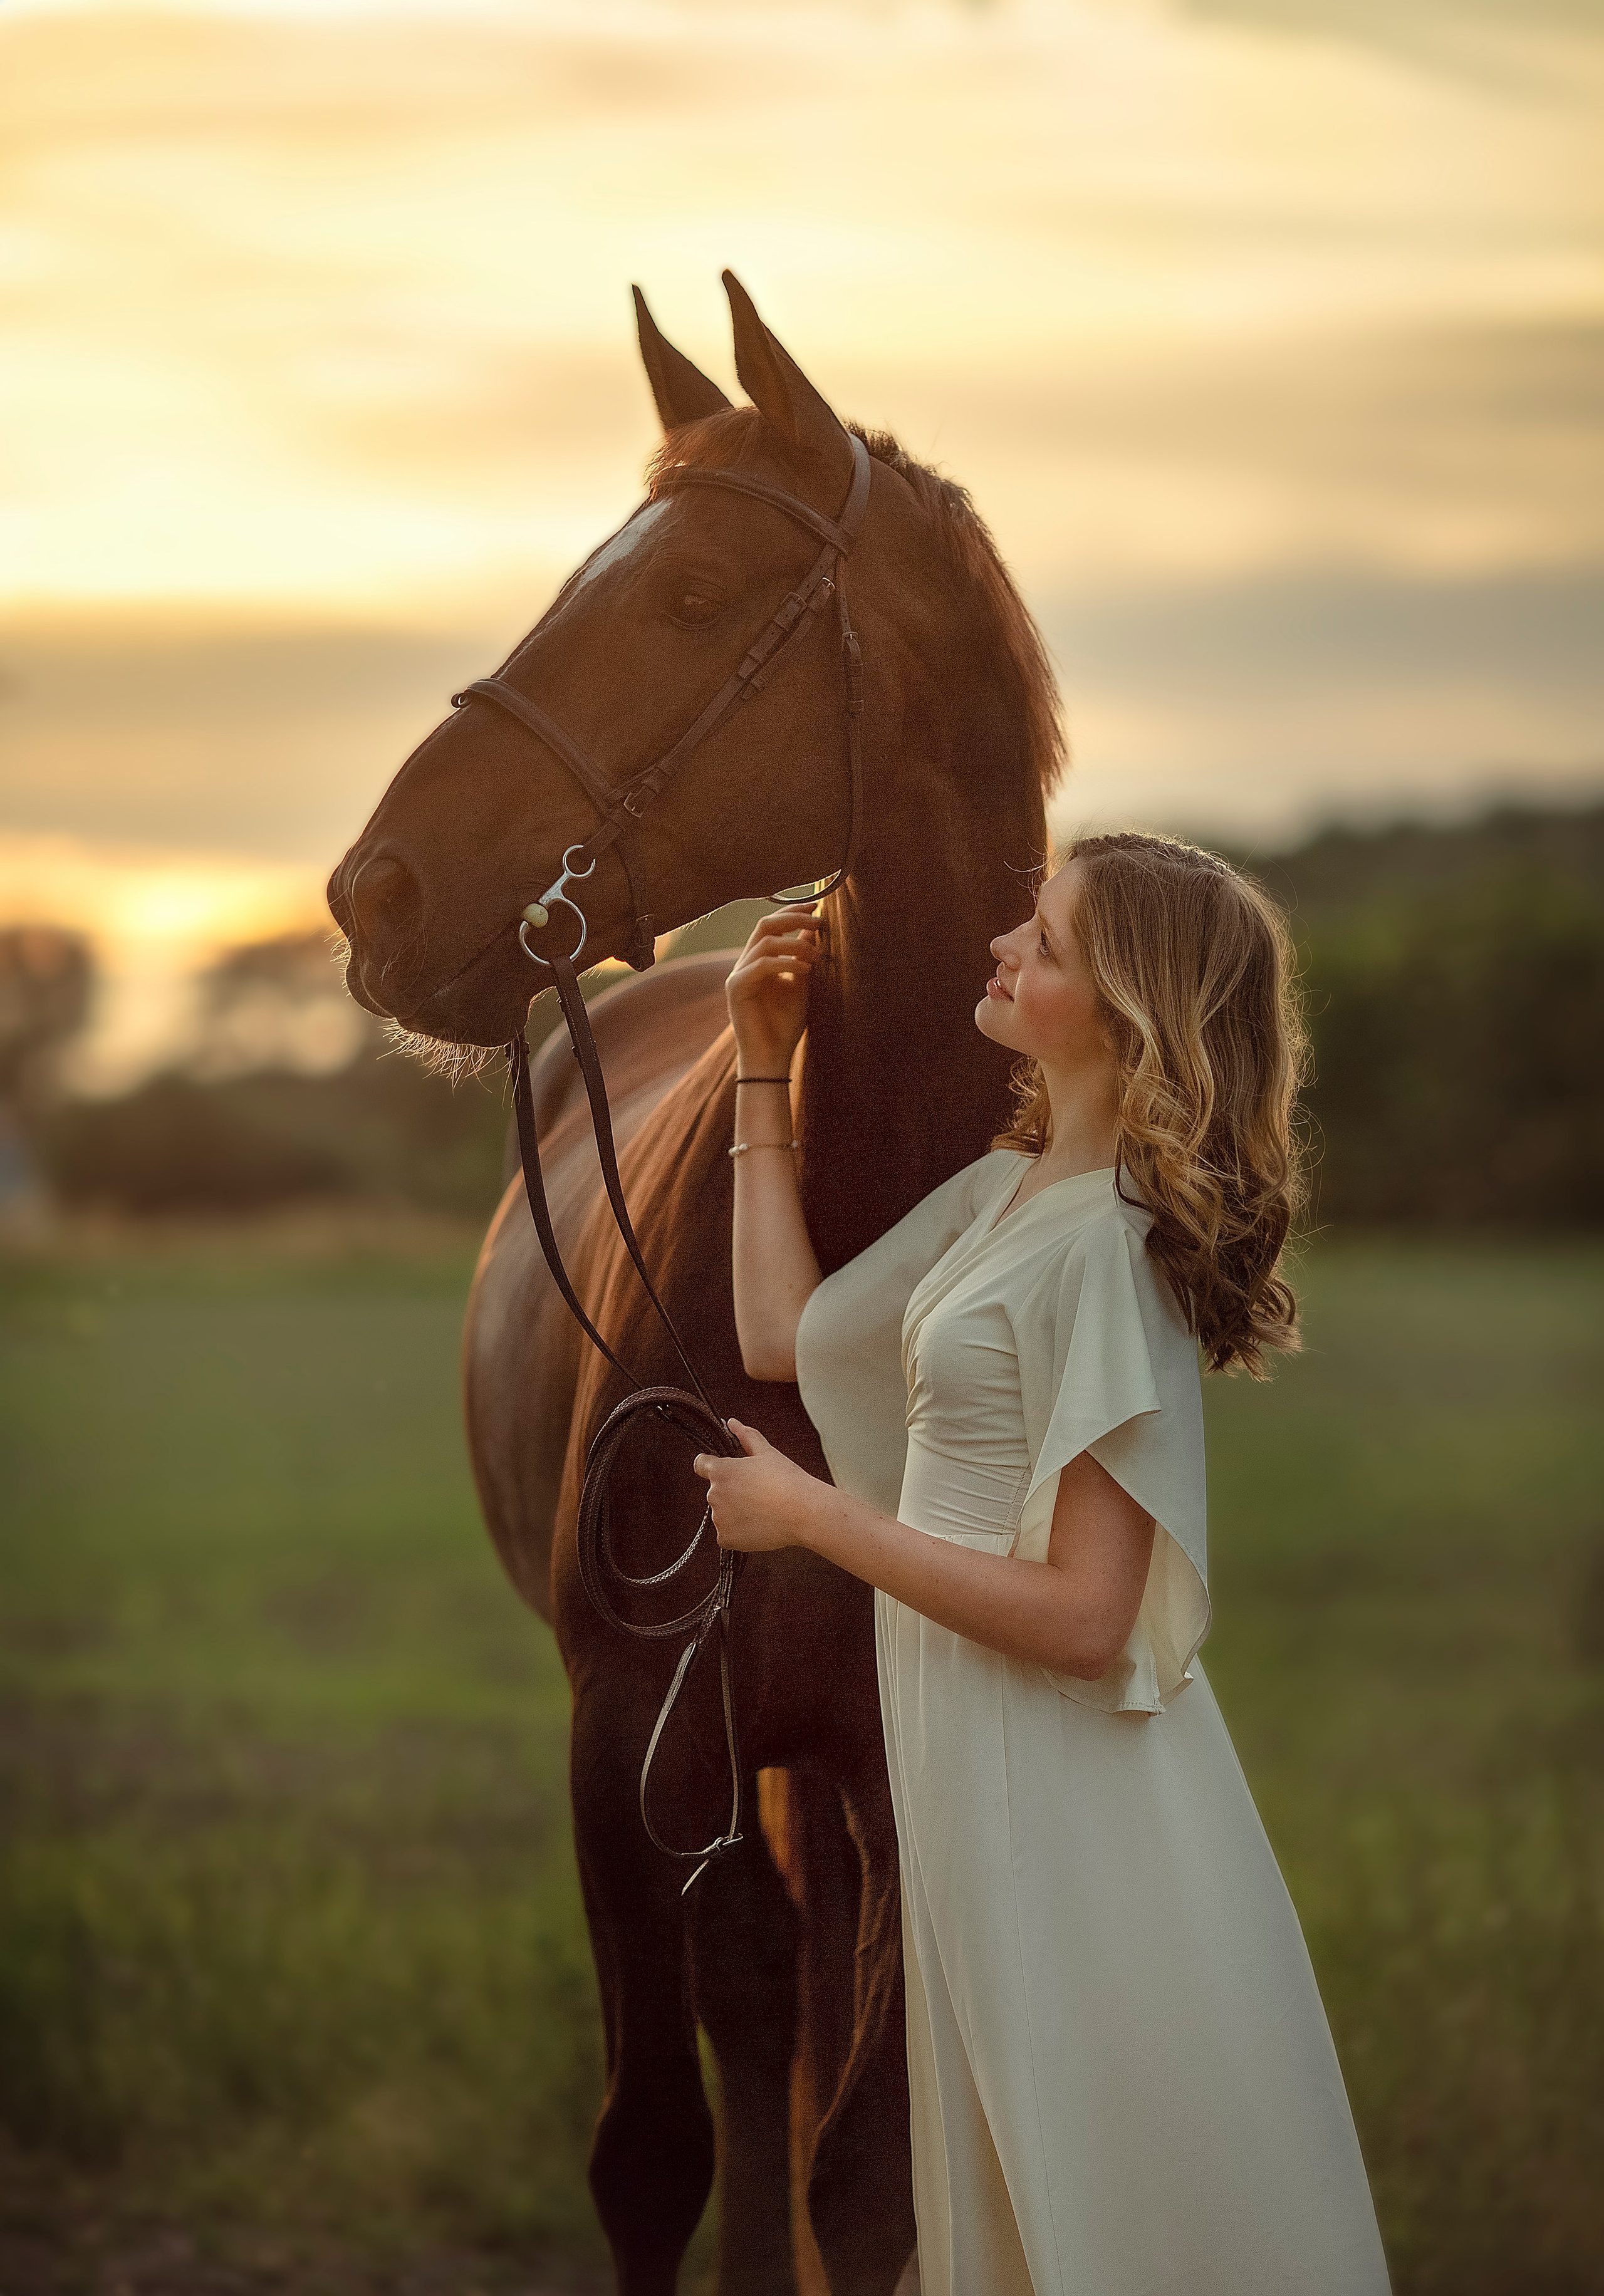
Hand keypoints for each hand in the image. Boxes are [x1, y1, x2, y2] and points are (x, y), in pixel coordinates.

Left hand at [691, 1419, 822, 1552]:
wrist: (804, 1512)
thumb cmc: (787, 1480)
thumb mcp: (767, 1453)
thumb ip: (746, 1437)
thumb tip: (732, 1423)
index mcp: (721, 1471)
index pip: (701, 1465)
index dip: (711, 1465)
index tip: (725, 1471)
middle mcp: (714, 1494)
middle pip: (716, 1491)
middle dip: (731, 1492)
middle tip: (757, 1493)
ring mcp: (719, 1519)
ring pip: (722, 1514)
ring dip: (735, 1512)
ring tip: (761, 1510)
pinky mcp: (726, 1539)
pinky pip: (727, 1534)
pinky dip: (739, 1532)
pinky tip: (758, 1525)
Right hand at [724, 905, 823, 1075]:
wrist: (772, 1057)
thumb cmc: (785, 1025)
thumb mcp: (800, 984)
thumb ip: (802, 957)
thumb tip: (812, 929)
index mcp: (758, 961)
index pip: (771, 925)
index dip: (791, 911)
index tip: (817, 906)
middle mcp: (745, 964)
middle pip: (765, 926)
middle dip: (793, 918)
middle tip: (820, 920)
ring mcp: (738, 975)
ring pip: (765, 943)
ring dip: (796, 945)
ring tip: (818, 956)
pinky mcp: (736, 988)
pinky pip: (762, 965)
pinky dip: (786, 963)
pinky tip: (806, 970)